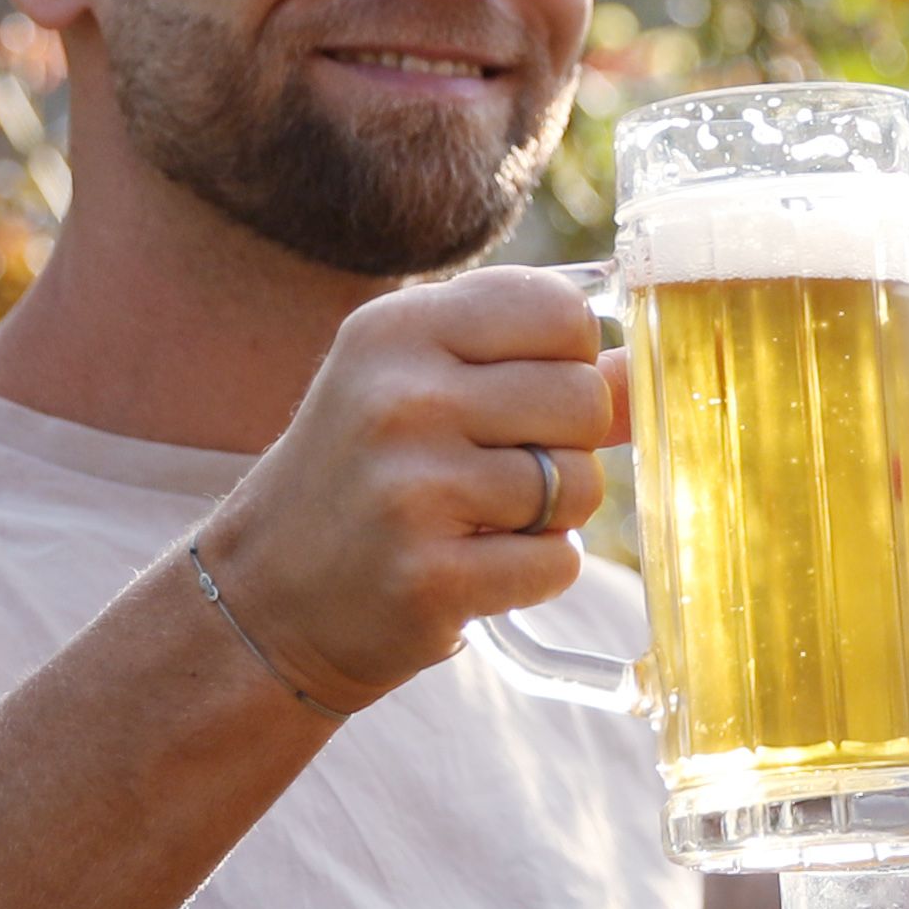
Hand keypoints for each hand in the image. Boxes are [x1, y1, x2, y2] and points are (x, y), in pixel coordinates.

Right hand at [191, 268, 625, 712]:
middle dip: (567, 445)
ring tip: (479, 523)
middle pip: (585, 400)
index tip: (526, 396)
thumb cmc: (365, 478)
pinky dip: (532, 574)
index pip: (560, 311)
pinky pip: (557, 563)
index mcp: (399, 329)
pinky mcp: (428, 576)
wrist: (267, 597)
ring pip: (579, 488)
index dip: (569, 360)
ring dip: (551, 517)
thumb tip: (641, 367)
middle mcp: (401, 397)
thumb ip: (531, 367)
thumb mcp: (425, 391)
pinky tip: (471, 567)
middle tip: (503, 472)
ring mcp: (411, 489)